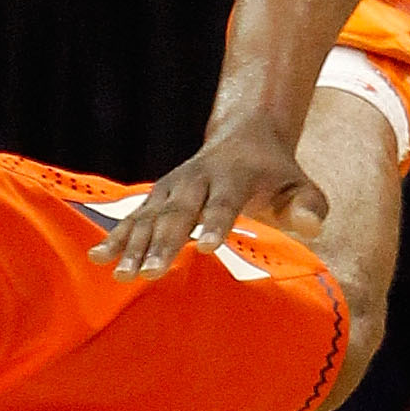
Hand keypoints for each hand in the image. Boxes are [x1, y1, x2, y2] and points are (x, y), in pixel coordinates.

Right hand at [87, 124, 327, 279]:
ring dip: (133, 246)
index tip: (207, 248)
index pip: (225, 203)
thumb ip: (308, 205)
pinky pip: (134, 218)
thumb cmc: (276, 173)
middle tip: (150, 274)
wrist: (244, 135)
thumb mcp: (300, 185)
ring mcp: (172, 188)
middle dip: (163, 244)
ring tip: (121, 275)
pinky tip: (97, 259)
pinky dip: (116, 237)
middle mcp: (197, 180)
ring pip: (150, 217)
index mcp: (233, 177)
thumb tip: (312, 227)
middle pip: (179, 214)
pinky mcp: (157, 197)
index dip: (216, 224)